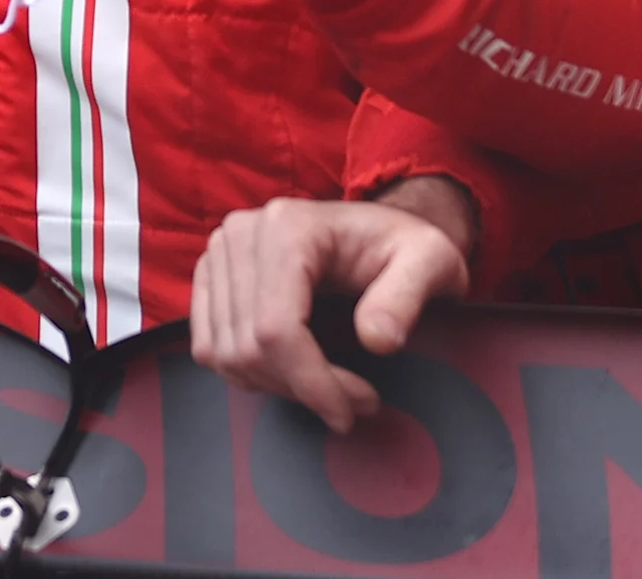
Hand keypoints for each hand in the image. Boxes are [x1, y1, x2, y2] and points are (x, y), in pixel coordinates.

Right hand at [193, 181, 476, 431]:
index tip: (350, 413)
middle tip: (352, 405)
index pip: (277, 327)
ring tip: (328, 389)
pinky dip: (250, 374)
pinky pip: (210, 348)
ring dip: (277, 387)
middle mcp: (241, 234)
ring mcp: (219, 254)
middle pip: (249, 346)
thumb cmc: (404, 248)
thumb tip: (378, 341)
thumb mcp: (431, 262)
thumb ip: (407, 297)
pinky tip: (293, 372)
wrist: (376, 231)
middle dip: (302, 389)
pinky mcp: (211, 276)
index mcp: (288, 227)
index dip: (310, 382)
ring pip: (227, 354)